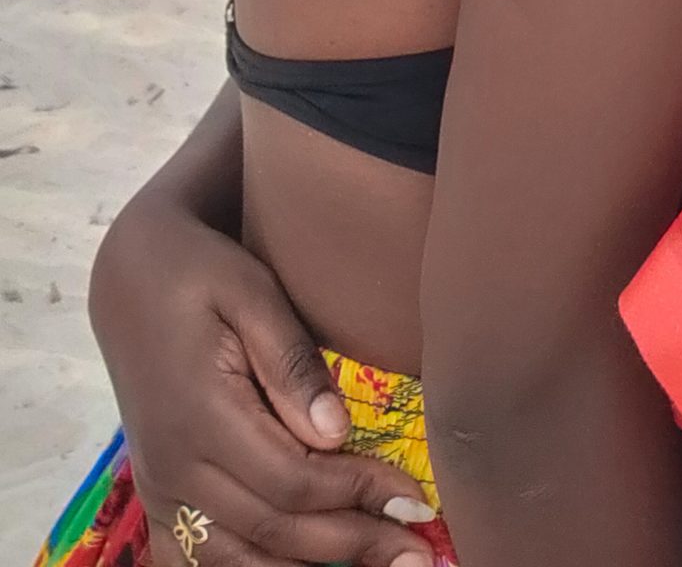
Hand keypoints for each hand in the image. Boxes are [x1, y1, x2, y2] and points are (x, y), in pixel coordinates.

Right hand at [89, 185, 435, 565]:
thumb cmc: (203, 275)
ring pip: (237, 559)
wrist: (132, 279)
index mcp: (202, 417)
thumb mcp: (253, 293)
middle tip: (417, 552)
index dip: (359, 495)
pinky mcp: (158, 496)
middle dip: (353, 544)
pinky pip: (199, 560)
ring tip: (379, 566)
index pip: (293, 481)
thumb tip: (337, 432)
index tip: (417, 498)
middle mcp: (174, 469)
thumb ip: (292, 363)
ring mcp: (161, 489)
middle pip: (273, 529)